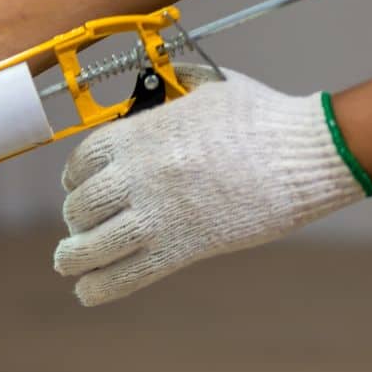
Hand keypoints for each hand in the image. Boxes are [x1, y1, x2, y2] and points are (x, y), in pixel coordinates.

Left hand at [55, 64, 369, 305]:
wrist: (305, 154)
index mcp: (138, 135)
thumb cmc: (262, 118)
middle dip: (76, 219)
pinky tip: (87, 291)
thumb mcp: (210, 86)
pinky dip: (101, 286)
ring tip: (66, 262)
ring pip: (93, 244)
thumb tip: (162, 79)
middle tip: (81, 227)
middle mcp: (137, 175)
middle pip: (81, 206)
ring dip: (74, 256)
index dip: (73, 179)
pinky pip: (127, 274)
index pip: (80, 162)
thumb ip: (176, 84)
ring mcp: (156, 214)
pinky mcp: (181, 247)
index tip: (74, 188)